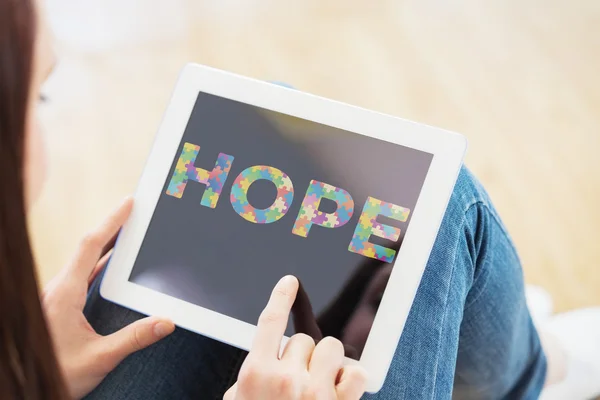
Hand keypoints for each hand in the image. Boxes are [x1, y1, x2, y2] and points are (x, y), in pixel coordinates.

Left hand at [42, 197, 174, 398]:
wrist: (26, 388)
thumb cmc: (55, 373)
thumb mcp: (99, 358)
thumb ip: (134, 338)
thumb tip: (166, 322)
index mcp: (64, 294)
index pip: (91, 246)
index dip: (112, 222)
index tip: (128, 204)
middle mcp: (58, 289)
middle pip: (88, 247)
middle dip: (112, 227)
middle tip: (135, 212)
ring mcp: (56, 296)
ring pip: (83, 261)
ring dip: (106, 245)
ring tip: (128, 233)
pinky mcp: (58, 305)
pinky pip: (80, 274)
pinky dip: (99, 263)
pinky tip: (112, 267)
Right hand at [224, 276, 366, 399]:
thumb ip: (246, 380)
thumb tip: (264, 362)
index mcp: (256, 374)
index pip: (270, 321)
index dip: (281, 297)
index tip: (290, 282)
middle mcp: (287, 378)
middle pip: (303, 338)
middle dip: (301, 355)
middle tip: (295, 380)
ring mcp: (316, 392)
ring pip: (331, 347)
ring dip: (326, 361)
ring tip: (318, 382)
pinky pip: (357, 370)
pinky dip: (353, 375)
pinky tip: (342, 386)